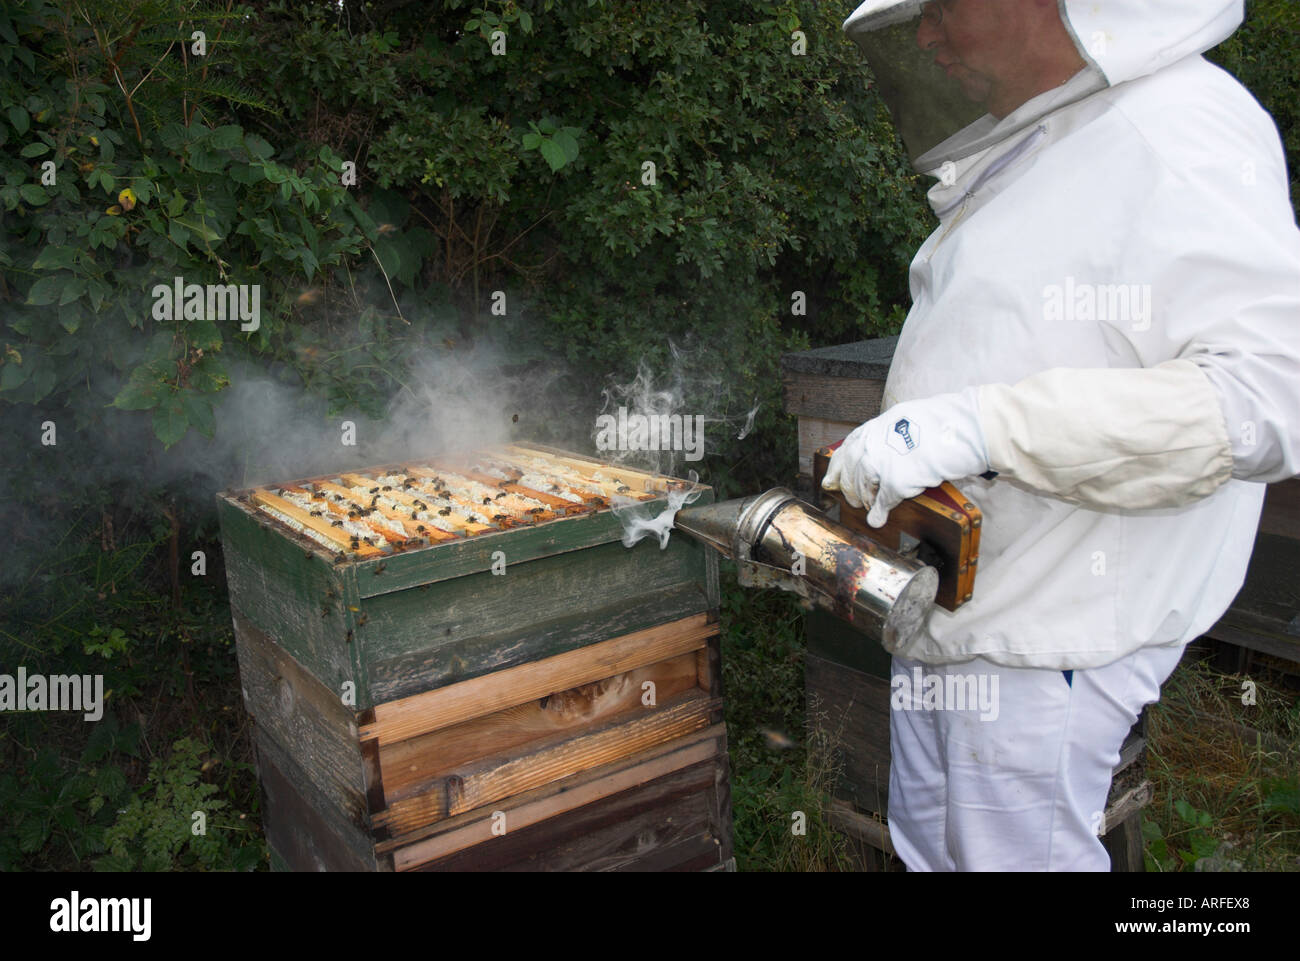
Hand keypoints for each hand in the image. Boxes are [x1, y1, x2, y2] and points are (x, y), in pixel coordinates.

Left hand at [821, 387, 989, 526]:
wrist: (964, 429)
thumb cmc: (946, 423)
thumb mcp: (911, 419)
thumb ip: (894, 434)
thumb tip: (888, 452)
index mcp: (879, 425)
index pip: (848, 446)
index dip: (838, 466)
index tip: (831, 480)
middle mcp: (875, 442)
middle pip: (851, 469)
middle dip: (848, 487)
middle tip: (851, 500)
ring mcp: (883, 461)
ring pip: (862, 486)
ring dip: (863, 499)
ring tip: (866, 508)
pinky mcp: (897, 480)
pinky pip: (883, 500)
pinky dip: (879, 511)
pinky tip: (878, 519)